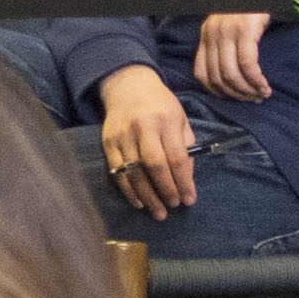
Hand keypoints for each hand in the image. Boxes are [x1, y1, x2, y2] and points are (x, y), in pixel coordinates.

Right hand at [99, 63, 199, 218]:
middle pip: (154, 166)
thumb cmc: (160, 105)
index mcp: (165, 120)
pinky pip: (117, 172)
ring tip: (159, 212)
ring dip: (147, 196)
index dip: (183, 182)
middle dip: (166, 190)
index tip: (190, 199)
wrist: (128, 85)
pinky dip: (128, 191)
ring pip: (134, 172)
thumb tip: (187, 178)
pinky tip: (139, 202)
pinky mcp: (108, 142)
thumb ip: (186, 145)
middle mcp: (142, 127)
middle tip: (174, 206)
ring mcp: (122, 135)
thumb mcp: (180, 118)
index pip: (176, 157)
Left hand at [193, 7, 277, 102]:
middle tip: (253, 99)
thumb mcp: (229, 28)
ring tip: (261, 94)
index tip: (235, 98)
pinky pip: (248, 64)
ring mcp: (228, 31)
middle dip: (236, 95)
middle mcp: (212, 33)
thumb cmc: (249, 9)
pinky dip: (256, 80)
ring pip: (231, 74)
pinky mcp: (245, 30)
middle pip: (217, 77)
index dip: (218, 92)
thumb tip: (229, 81)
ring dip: (247, 90)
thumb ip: (224, 49)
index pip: (202, 74)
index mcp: (206, 35)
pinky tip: (264, 85)